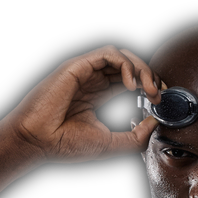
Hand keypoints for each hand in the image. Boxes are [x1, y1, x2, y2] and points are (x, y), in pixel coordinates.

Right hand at [2, 46, 160, 163]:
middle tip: (158, 94)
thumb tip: (155, 122)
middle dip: (150, 76)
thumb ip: (136, 137)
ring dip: (141, 69)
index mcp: (98, 96)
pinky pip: (108, 53)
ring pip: (122, 56)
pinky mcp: (78, 66)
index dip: (148, 86)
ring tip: (148, 89)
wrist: (38, 142)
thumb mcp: (111, 144)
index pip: (129, 81)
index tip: (159, 101)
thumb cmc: (65, 144)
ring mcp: (86, 72)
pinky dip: (125, 64)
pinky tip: (131, 84)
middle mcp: (93, 81)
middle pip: (129, 66)